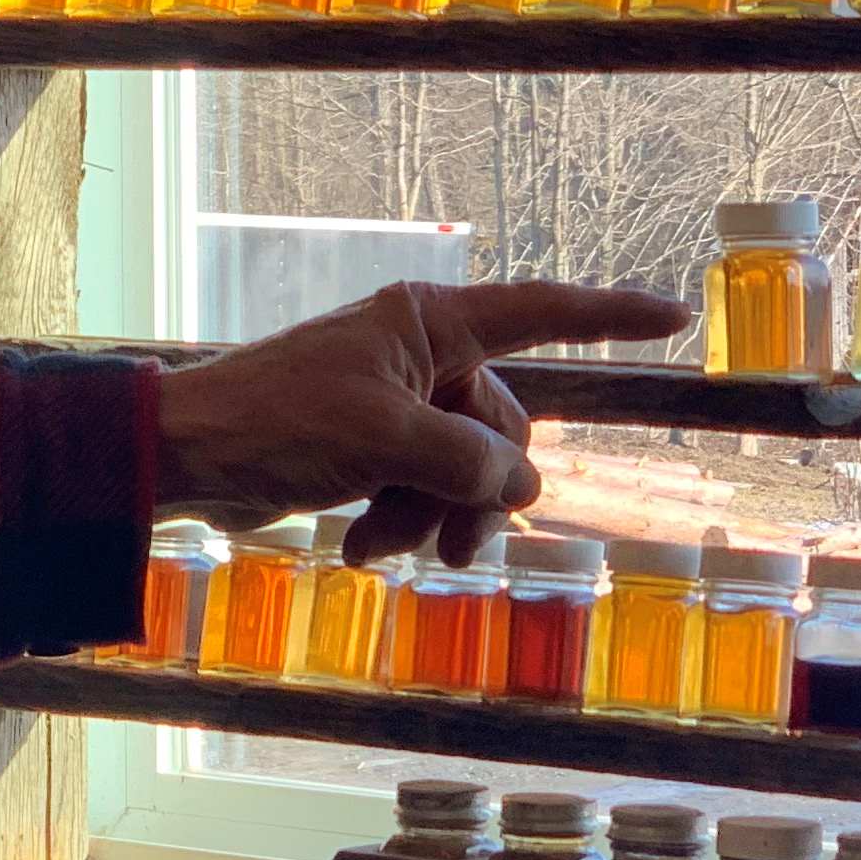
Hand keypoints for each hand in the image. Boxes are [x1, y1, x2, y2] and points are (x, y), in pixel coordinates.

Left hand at [152, 281, 689, 566]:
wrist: (186, 456)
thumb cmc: (279, 422)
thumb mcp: (389, 442)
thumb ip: (471, 462)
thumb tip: (521, 489)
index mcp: (429, 325)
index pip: (541, 312)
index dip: (610, 317)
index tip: (675, 315)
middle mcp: (420, 357)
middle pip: (502, 429)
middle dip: (479, 492)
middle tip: (451, 543)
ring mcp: (394, 405)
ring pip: (462, 472)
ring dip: (432, 519)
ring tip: (383, 545)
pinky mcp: (367, 449)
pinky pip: (418, 491)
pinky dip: (397, 524)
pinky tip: (357, 547)